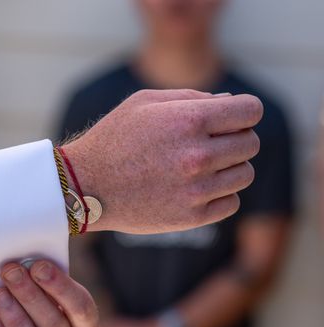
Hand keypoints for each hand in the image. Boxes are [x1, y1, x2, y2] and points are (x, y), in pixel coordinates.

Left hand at [0, 260, 98, 326]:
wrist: (2, 313)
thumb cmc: (30, 295)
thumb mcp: (42, 282)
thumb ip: (42, 274)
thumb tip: (28, 262)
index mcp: (84, 326)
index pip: (82, 309)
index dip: (61, 287)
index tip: (39, 266)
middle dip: (31, 297)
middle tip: (11, 273)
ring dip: (16, 319)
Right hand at [64, 89, 262, 233]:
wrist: (85, 186)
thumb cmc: (113, 140)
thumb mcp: (144, 103)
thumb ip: (190, 98)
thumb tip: (226, 103)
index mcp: (190, 120)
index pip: (251, 111)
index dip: (243, 112)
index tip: (229, 120)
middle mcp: (198, 155)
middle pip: (250, 143)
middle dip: (234, 140)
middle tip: (209, 144)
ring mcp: (196, 189)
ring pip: (244, 174)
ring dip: (229, 169)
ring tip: (201, 168)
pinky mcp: (191, 217)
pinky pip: (231, 203)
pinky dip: (220, 195)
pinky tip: (197, 189)